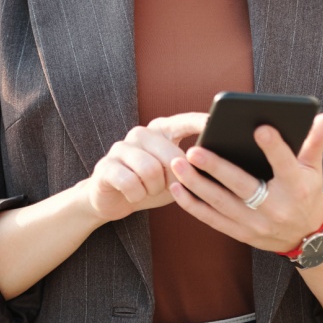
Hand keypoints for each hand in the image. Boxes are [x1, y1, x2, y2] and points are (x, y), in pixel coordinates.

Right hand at [86, 112, 206, 221]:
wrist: (113, 201)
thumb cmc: (151, 186)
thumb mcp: (175, 176)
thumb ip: (192, 166)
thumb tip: (216, 163)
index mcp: (161, 131)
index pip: (183, 122)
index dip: (199, 122)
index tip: (216, 123)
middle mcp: (141, 133)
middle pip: (171, 155)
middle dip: (174, 179)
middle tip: (167, 188)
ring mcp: (121, 147)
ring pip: (151, 170)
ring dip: (154, 189)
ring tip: (149, 190)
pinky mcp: (106, 166)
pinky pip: (130, 183)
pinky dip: (137, 195)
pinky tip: (133, 195)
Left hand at [169, 112, 322, 253]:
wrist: (307, 236)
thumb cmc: (306, 191)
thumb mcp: (314, 167)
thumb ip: (315, 140)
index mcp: (296, 186)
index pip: (285, 164)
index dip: (274, 147)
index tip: (260, 128)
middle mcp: (276, 207)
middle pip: (243, 186)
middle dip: (217, 168)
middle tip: (194, 150)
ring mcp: (257, 224)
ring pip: (221, 203)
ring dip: (197, 185)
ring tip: (177, 164)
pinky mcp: (242, 234)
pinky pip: (212, 219)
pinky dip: (193, 205)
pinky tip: (177, 188)